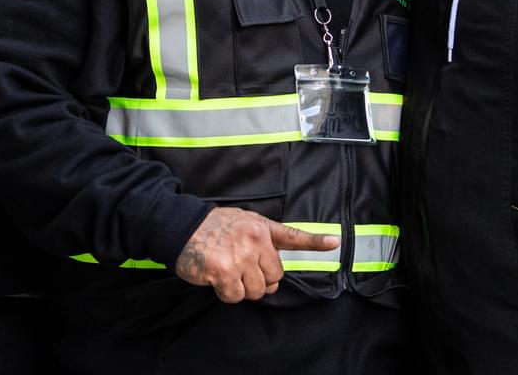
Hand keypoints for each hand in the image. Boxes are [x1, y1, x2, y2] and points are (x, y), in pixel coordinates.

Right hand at [174, 207, 337, 303]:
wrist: (182, 227)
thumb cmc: (215, 227)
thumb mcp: (246, 222)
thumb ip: (266, 239)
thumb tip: (280, 265)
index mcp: (261, 228)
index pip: (293, 236)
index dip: (316, 242)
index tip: (335, 242)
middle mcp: (253, 241)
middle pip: (273, 278)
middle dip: (259, 280)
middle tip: (243, 269)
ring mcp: (238, 256)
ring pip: (255, 291)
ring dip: (242, 288)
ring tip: (228, 272)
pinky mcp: (222, 271)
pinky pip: (235, 296)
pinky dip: (226, 293)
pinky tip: (217, 278)